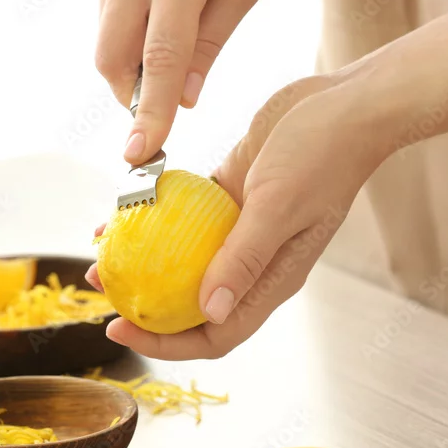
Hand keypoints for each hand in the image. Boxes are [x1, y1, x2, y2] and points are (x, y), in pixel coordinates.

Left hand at [86, 62, 397, 358]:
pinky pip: (185, 218)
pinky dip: (155, 219)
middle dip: (145, 307)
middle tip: (100, 291)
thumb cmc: (322, 155)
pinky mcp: (232, 197)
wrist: (347, 105)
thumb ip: (245, 259)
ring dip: (143, 262)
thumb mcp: (278, 206)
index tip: (118, 328)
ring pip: (183, 261)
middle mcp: (254, 262)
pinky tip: (123, 210)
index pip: (216, 332)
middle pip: (192, 304)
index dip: (166, 342)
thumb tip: (208, 312)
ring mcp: (241, 230)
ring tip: (100, 254)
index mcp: (272, 279)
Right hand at [96, 0, 277, 164]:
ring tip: (170, 38)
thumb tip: (183, 99)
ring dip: (130, 61)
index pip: (160, 61)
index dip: (150, 113)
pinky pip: (105, 12)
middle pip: (112, 58)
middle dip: (131, 93)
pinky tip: (156, 12)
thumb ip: (211, 40)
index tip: (139, 153)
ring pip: (104, 37)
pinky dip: (127, 31)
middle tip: (162, 98)